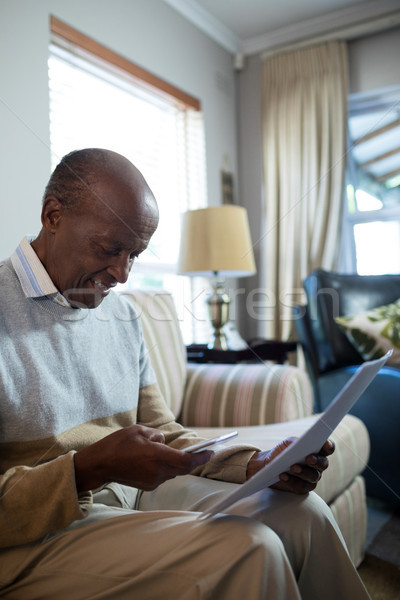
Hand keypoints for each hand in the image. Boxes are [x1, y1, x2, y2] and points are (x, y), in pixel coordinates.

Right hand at [74, 425, 212, 491]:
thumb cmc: (118, 444)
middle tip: (202, 451)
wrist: (100, 464)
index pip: (187, 461)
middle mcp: (158, 471)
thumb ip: (158, 435)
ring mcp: (153, 480)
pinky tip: (159, 459)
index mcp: (158, 456)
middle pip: (183, 468)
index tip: (211, 451)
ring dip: (177, 463)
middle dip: (193, 460)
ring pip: (174, 472)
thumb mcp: (140, 430)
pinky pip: (164, 475)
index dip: (202, 457)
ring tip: (177, 453)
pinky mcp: (148, 485)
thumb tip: (165, 442)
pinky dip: (166, 467)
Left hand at [246, 437, 334, 494]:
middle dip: (316, 461)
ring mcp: (312, 477)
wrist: (269, 466)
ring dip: (303, 472)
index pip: (328, 448)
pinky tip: (283, 475)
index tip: (325, 443)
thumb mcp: (286, 444)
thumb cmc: (281, 452)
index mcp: (317, 451)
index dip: (328, 446)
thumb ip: (294, 442)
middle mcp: (318, 465)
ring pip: (313, 476)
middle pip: (323, 464)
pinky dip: (291, 480)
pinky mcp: (303, 488)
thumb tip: (298, 443)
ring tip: (292, 467)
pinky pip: (301, 486)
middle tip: (308, 458)